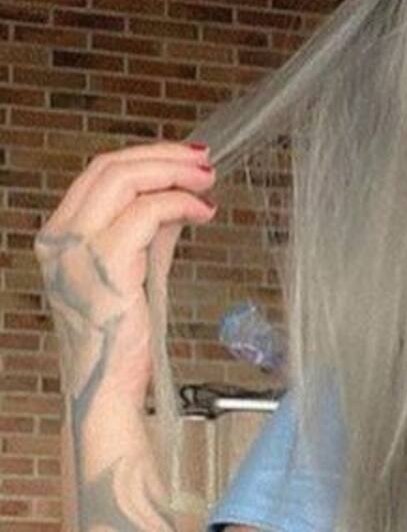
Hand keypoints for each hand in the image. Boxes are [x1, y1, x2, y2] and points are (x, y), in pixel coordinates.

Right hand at [34, 141, 218, 403]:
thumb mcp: (136, 269)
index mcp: (59, 236)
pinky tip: (202, 213)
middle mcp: (58, 240)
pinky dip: (179, 204)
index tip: (186, 158)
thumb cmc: (121, 337)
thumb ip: (152, 232)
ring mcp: (75, 253)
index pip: (99, 174)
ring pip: (123, 181)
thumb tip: (179, 198)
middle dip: (164, 157)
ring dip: (174, 174)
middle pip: (109, 168)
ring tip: (207, 183)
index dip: (147, 157)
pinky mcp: (104, 268)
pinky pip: (145, 214)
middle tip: (204, 163)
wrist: (106, 389)